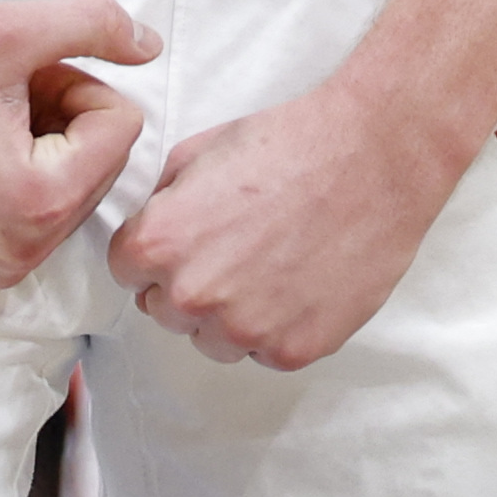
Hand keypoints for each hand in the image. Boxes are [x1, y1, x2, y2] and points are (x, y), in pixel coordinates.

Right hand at [0, 0, 148, 298]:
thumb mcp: (9, 28)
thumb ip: (94, 24)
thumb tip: (153, 45)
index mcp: (39, 200)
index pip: (122, 127)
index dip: (77, 85)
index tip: (22, 77)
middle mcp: (24, 251)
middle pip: (102, 165)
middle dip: (65, 121)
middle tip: (4, 97)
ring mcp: (1, 270)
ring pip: (76, 192)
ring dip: (47, 149)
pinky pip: (42, 222)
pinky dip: (24, 183)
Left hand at [109, 78, 461, 368]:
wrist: (370, 158)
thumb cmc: (287, 144)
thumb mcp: (197, 152)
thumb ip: (160, 203)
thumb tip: (150, 229)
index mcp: (159, 245)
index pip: (126, 271)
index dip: (154, 252)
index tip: (184, 239)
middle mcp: (194, 296)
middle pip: (165, 311)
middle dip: (187, 284)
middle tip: (232, 249)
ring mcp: (246, 330)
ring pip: (213, 341)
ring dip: (229, 315)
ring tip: (267, 266)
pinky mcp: (295, 350)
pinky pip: (265, 352)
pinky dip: (278, 326)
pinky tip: (299, 282)